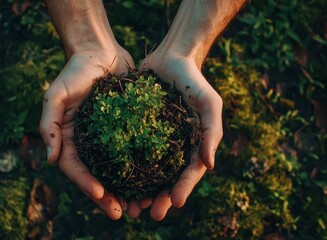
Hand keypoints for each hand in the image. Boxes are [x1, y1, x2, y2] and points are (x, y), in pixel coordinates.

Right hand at [39, 47, 133, 219]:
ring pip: (116, 171)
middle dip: (107, 196)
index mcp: (69, 139)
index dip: (86, 183)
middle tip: (122, 213)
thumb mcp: (56, 94)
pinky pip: (133, 154)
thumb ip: (49, 125)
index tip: (102, 194)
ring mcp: (108, 139)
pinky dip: (141, 170)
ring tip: (140, 206)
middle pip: (97, 176)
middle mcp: (88, 144)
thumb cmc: (75, 71)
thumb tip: (49, 160)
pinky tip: (154, 182)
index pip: (75, 168)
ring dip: (126, 190)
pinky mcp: (127, 131)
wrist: (101, 52)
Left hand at [136, 50, 223, 220]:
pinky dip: (123, 169)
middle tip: (149, 214)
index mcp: (193, 145)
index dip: (183, 189)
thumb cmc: (194, 81)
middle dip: (160, 198)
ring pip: (147, 172)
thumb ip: (212, 132)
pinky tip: (114, 181)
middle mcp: (173, 148)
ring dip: (140, 192)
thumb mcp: (209, 103)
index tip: (174, 203)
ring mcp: (154, 141)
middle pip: (167, 179)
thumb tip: (209, 165)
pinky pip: (129, 153)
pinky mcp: (136, 131)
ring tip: (130, 208)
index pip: (189, 173)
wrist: (170, 59)